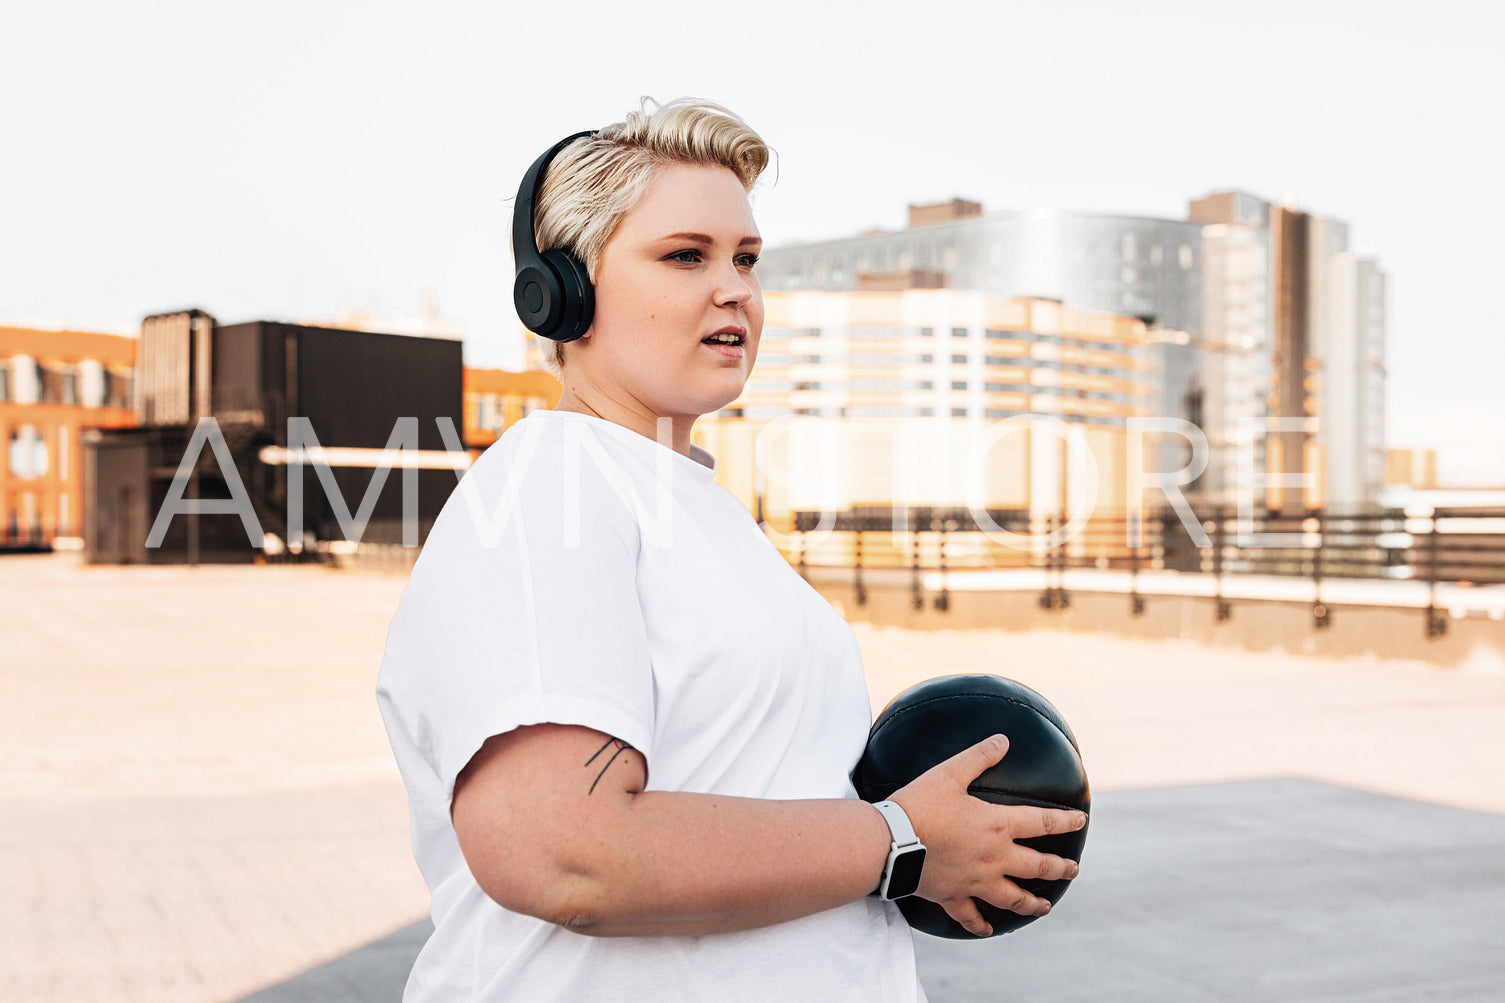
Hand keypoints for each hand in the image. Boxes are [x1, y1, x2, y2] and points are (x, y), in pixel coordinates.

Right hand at [889, 734, 1086, 936]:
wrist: (890, 843)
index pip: (1042, 823)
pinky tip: (990, 930)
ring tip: (1045, 908)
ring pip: (1013, 898)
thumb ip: (978, 757)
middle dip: (1059, 868)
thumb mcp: (949, 773)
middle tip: (1073, 869)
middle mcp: (994, 858)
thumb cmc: (920, 805)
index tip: (1081, 821)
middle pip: (1037, 866)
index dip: (1065, 821)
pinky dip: (982, 925)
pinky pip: (971, 916)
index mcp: (997, 826)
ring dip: (1032, 904)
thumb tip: (1002, 740)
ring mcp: (976, 881)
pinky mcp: (954, 896)